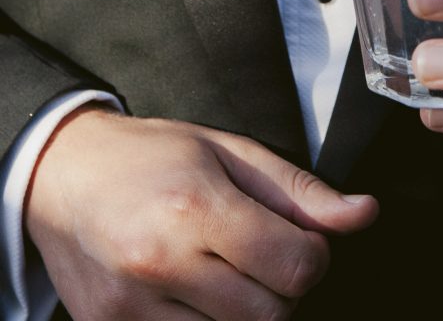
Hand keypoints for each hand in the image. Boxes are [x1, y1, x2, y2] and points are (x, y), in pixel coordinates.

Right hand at [25, 108, 377, 320]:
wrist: (64, 176)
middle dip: (281, 287)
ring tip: (221, 268)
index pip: (297, 266)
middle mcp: (163, 262)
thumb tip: (365, 214)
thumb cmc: (151, 155)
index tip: (296, 239)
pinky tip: (192, 289)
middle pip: (271, 315)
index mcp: (198, 207)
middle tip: (258, 253)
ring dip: (244, 309)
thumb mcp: (229, 151)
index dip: (313, 256)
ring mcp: (133, 308)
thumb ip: (298, 191)